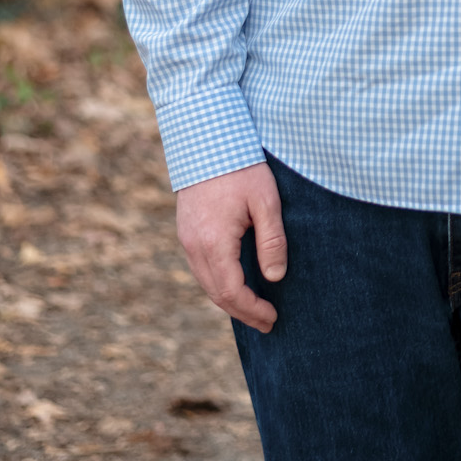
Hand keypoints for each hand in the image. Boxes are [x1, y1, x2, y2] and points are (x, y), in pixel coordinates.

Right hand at [176, 163, 287, 334]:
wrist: (206, 138)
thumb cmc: (241, 167)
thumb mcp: (266, 201)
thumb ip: (272, 241)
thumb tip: (275, 278)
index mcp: (214, 243)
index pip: (232, 292)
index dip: (252, 310)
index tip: (272, 318)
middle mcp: (194, 246)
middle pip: (216, 293)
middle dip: (241, 312)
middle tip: (266, 322)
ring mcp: (185, 239)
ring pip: (205, 282)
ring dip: (228, 299)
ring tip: (253, 308)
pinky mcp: (185, 230)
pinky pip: (200, 267)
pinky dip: (217, 282)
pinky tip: (235, 282)